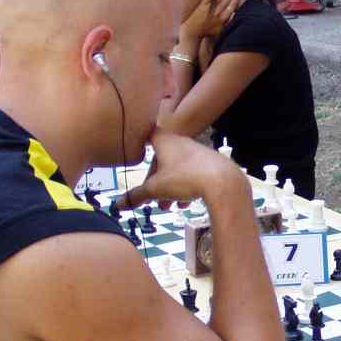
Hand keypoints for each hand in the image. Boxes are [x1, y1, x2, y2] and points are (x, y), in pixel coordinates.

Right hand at [116, 127, 246, 210]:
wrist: (224, 183)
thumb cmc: (185, 178)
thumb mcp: (156, 189)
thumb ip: (136, 196)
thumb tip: (117, 205)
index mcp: (166, 141)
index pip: (148, 133)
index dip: (140, 139)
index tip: (135, 147)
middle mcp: (183, 142)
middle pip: (163, 157)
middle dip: (155, 179)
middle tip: (152, 198)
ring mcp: (199, 152)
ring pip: (179, 168)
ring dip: (171, 187)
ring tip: (169, 206)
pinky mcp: (213, 164)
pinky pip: (194, 173)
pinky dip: (187, 186)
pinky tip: (186, 203)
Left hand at [180, 0, 242, 41]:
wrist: (193, 31)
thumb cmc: (208, 31)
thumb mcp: (221, 29)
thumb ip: (229, 21)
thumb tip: (235, 12)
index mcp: (222, 19)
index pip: (231, 7)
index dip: (236, 0)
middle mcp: (216, 13)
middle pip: (226, 1)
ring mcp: (208, 8)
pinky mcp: (202, 5)